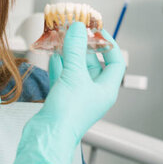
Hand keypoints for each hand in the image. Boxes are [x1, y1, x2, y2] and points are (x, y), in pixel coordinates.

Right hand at [11, 23, 125, 163]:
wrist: (47, 135)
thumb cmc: (68, 113)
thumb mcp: (74, 75)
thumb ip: (75, 50)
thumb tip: (78, 29)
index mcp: (106, 89)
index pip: (115, 62)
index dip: (108, 44)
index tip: (97, 30)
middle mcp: (93, 92)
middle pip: (92, 63)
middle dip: (83, 46)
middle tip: (73, 30)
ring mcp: (77, 95)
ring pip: (75, 69)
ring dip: (68, 54)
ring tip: (60, 38)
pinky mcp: (61, 98)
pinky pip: (62, 77)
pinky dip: (58, 65)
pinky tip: (52, 55)